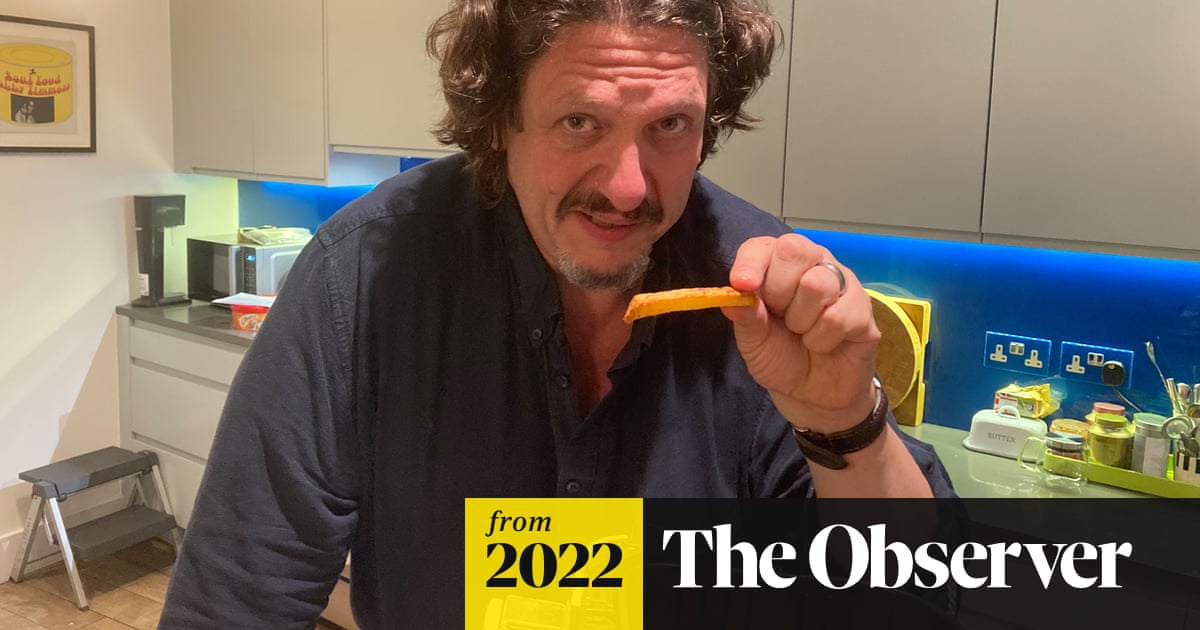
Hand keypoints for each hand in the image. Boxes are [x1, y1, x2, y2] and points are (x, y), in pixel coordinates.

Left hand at [721, 233, 880, 432]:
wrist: (811, 394)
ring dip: (800, 321)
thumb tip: (731, 297)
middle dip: (778, 291)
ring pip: (817, 284)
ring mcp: (842, 284)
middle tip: (780, 318)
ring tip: (802, 333)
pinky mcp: (863, 309)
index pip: (763, 246)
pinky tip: (823, 344)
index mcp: (778, 265)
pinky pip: (838, 317)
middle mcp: (813, 264)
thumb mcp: (753, 340)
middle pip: (794, 250)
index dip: (751, 262)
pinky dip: (821, 340)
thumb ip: (745, 316)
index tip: (743, 284)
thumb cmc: (780, 357)